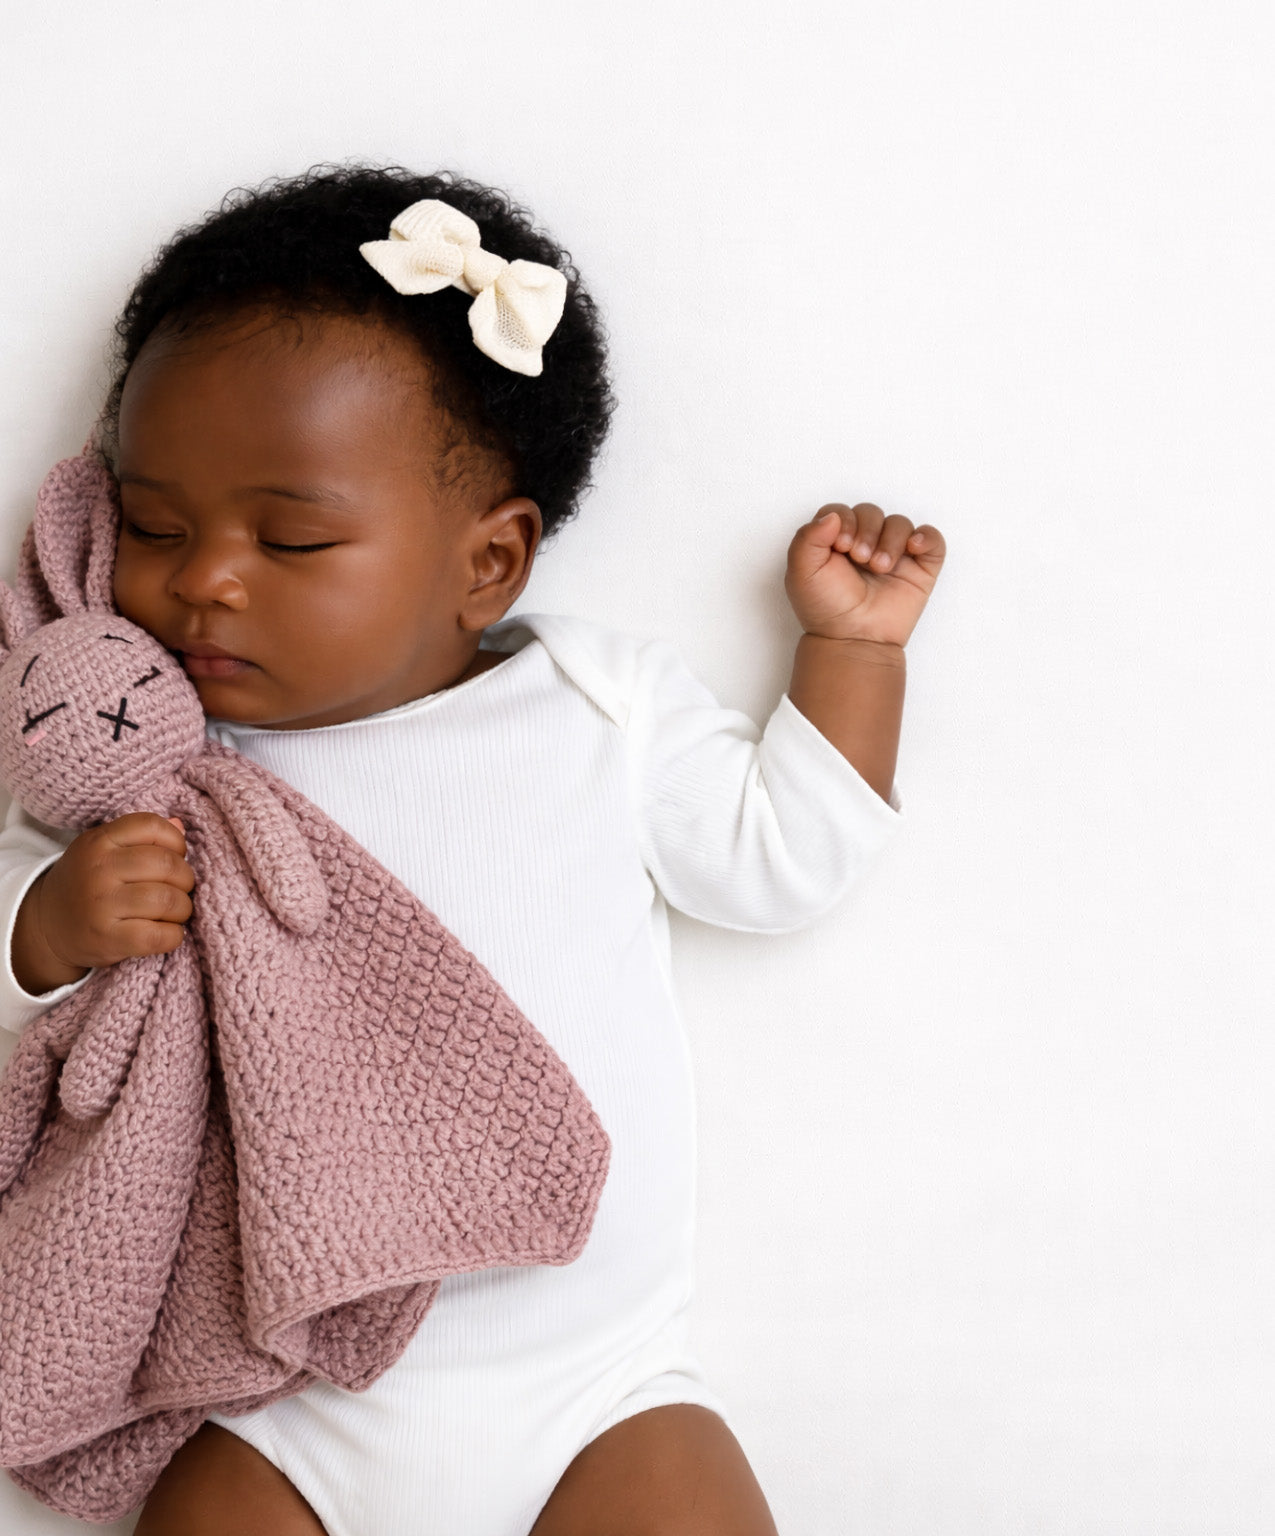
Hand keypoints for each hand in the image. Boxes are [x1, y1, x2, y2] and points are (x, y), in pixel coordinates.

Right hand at [11, 813, 194, 994]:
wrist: (46, 926)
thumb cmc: (87, 883)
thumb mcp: (103, 850)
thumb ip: (141, 836)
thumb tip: (180, 826)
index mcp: (98, 841)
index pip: (151, 826)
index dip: (176, 842)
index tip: (175, 857)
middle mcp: (98, 869)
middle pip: (167, 865)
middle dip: (185, 879)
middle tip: (180, 890)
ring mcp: (101, 905)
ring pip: (168, 900)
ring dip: (183, 909)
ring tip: (175, 912)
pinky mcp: (107, 938)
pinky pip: (159, 936)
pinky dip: (174, 936)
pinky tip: (167, 933)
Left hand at [784, 501, 946, 645]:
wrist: (853, 639)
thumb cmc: (827, 609)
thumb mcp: (801, 572)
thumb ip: (807, 538)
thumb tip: (834, 516)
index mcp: (836, 541)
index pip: (843, 511)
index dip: (845, 521)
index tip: (841, 546)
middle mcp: (865, 543)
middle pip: (871, 512)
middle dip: (867, 530)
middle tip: (860, 559)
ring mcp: (894, 555)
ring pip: (900, 522)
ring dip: (891, 539)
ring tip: (880, 567)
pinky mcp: (919, 567)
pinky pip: (932, 539)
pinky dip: (926, 537)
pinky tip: (912, 547)